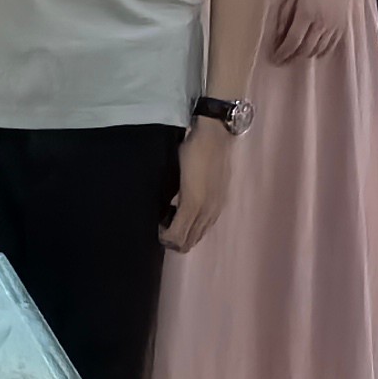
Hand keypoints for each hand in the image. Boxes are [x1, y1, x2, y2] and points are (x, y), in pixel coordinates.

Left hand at [163, 119, 236, 252]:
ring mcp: (216, 208)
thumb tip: (162, 217)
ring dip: (185, 233)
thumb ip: (170, 200)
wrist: (215, 135)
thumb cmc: (191, 153)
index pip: (177, 238)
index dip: (164, 237)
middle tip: (162, 224)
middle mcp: (207, 212)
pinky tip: (187, 211)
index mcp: (193, 206)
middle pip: (189, 243)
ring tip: (173, 217)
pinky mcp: (221, 202)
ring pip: (198, 236)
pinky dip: (195, 226)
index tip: (156, 225)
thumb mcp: (174, 174)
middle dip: (174, 239)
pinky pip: (207, 226)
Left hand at [271, 0, 360, 65]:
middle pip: (304, 50)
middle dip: (291, 58)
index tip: (274, 59)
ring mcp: (333, 28)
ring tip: (296, 55)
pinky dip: (320, 53)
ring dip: (304, 56)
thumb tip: (278, 34)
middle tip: (283, 60)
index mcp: (306, 14)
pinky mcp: (342, 28)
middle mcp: (320, 24)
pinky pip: (330, 47)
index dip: (282, 53)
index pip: (292, 41)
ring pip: (317, 51)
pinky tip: (313, 51)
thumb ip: (285, 14)